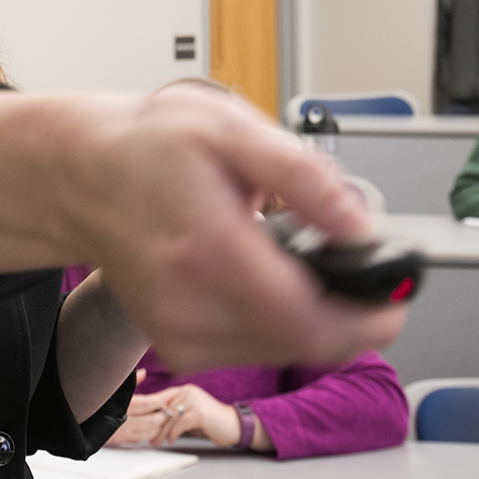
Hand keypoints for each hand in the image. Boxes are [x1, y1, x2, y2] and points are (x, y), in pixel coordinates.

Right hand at [0, 85, 403, 373]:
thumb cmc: (150, 147)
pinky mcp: (179, 346)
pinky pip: (256, 349)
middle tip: (356, 263)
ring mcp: (179, 333)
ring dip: (314, 315)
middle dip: (348, 308)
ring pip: (285, 350)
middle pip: (305, 342)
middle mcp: (188, 305)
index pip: (308, 319)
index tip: (396, 291)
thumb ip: (302, 175)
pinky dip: (280, 321)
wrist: (83, 177)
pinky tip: (268, 277)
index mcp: (206, 250)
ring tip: (301, 258)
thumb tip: (359, 224)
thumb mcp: (231, 128)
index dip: (368, 315)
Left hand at [105, 384, 271, 451]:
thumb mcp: (191, 415)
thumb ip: (176, 414)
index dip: (151, 413)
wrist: (234, 426)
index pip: (162, 400)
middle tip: (147, 438)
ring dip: (162, 432)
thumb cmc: (211, 423)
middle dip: (155, 425)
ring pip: (170, 417)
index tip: (142, 425)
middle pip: (164, 409)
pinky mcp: (199, 412)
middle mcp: (188, 391)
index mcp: (184, 390)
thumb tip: (156, 422)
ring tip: (156, 442)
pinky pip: (180, 423)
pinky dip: (174, 433)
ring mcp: (194, 400)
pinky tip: (172, 441)